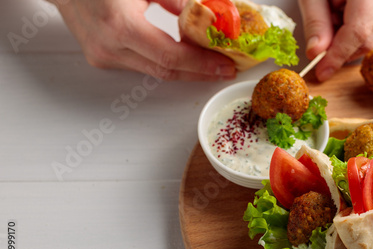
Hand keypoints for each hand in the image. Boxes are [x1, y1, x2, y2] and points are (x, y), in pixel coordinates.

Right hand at [49, 0, 235, 80]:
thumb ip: (175, 1)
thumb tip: (205, 16)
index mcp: (119, 25)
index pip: (170, 55)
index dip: (201, 64)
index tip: (224, 66)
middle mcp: (109, 47)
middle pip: (165, 70)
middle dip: (199, 72)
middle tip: (224, 68)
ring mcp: (104, 56)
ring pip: (154, 70)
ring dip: (184, 68)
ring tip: (208, 61)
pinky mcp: (102, 59)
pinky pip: (141, 64)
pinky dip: (163, 60)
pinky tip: (180, 55)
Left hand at [299, 0, 372, 80]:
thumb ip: (316, 21)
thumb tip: (316, 53)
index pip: (359, 32)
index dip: (337, 56)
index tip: (321, 72)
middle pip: (370, 39)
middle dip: (342, 50)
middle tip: (320, 40)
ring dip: (349, 39)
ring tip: (333, 15)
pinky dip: (357, 30)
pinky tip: (344, 13)